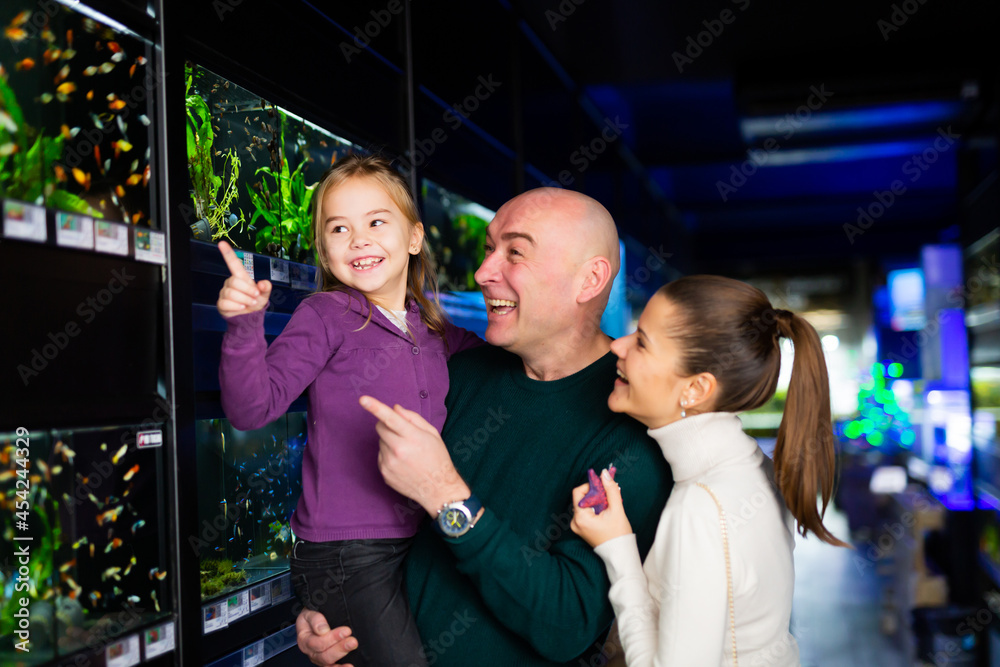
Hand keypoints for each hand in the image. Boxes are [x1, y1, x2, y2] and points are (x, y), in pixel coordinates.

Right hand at [217, 240, 271, 317]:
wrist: (250, 317)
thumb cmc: (255, 301)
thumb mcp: (264, 295)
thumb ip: (266, 288)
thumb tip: (263, 283)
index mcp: (241, 277)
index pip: (233, 263)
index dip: (228, 253)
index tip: (221, 243)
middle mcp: (230, 283)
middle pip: (235, 281)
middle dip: (248, 290)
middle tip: (255, 298)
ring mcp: (225, 293)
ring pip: (231, 293)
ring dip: (244, 300)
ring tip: (250, 304)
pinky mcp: (221, 303)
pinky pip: (225, 303)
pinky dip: (236, 307)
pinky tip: (241, 308)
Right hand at [296, 608, 356, 665]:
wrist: (314, 621)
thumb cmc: (311, 617)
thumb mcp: (309, 613)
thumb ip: (315, 619)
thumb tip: (322, 630)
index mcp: (304, 639)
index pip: (317, 643)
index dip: (332, 638)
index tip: (346, 631)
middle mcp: (310, 652)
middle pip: (324, 655)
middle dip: (340, 648)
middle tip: (352, 641)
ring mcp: (319, 658)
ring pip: (329, 663)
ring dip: (342, 656)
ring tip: (352, 649)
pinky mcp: (327, 661)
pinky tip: (349, 666)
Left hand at [360, 395, 469, 514]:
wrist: (438, 489)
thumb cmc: (437, 458)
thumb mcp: (431, 434)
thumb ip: (412, 418)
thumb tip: (395, 408)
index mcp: (412, 437)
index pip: (391, 418)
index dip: (375, 407)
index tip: (363, 399)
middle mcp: (398, 450)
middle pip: (380, 427)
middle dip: (387, 425)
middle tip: (402, 434)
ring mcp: (389, 463)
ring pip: (380, 442)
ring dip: (390, 442)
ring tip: (407, 452)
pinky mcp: (384, 473)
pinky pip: (380, 456)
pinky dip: (388, 455)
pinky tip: (403, 463)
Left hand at [571, 469, 632, 547]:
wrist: (620, 553)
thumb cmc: (618, 534)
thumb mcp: (616, 509)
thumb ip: (610, 489)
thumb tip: (604, 473)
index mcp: (580, 518)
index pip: (578, 492)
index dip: (590, 486)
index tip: (602, 486)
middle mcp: (575, 522)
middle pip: (581, 498)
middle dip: (595, 494)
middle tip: (609, 496)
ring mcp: (577, 526)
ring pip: (584, 504)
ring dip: (596, 501)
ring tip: (608, 506)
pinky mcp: (581, 528)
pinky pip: (585, 512)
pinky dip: (595, 508)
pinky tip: (605, 512)